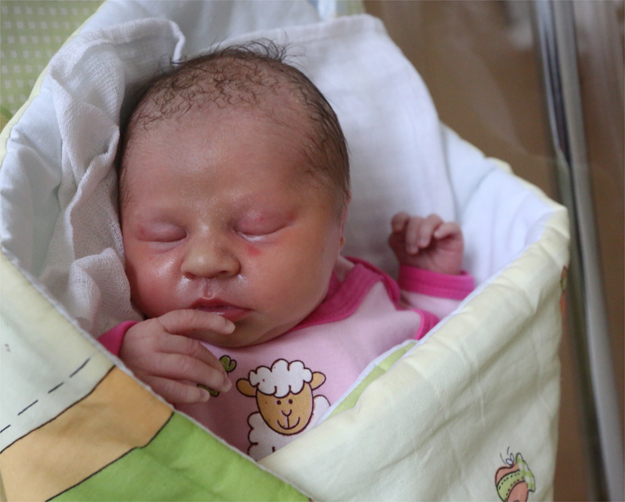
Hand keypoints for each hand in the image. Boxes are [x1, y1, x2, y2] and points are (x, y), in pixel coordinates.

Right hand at [119, 310, 234, 403]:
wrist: (95, 369)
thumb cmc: (132, 354)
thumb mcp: (149, 337)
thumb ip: (174, 339)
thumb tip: (207, 356)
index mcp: (154, 326)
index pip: (187, 318)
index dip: (211, 322)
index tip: (231, 328)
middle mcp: (151, 342)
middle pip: (192, 349)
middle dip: (214, 364)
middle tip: (226, 377)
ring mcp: (145, 363)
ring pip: (187, 368)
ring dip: (209, 378)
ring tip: (220, 387)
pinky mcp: (142, 384)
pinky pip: (174, 388)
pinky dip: (192, 393)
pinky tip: (202, 396)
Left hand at [388, 212, 463, 274]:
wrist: (430, 279)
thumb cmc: (416, 263)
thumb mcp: (400, 251)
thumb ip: (395, 238)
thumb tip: (399, 229)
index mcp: (411, 228)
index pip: (404, 216)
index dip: (399, 219)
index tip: (396, 230)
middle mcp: (425, 226)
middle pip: (416, 219)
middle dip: (411, 234)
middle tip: (412, 251)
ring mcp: (440, 229)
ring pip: (433, 218)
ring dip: (424, 230)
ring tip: (422, 245)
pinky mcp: (454, 236)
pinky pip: (452, 226)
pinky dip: (444, 228)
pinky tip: (437, 236)